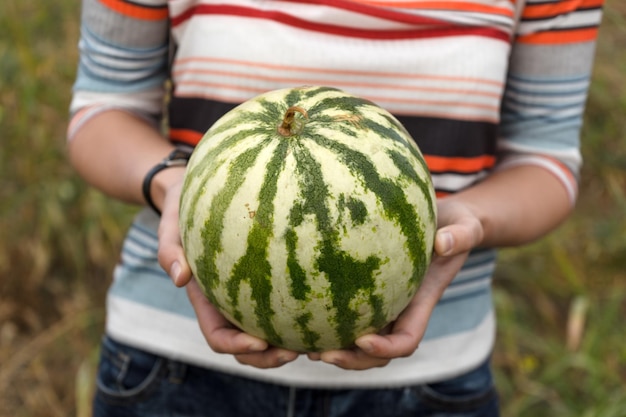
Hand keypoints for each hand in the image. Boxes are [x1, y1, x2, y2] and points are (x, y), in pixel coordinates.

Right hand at [157, 180, 299, 367]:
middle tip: (295, 352)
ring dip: (288, 344)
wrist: (194, 197)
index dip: (237, 347)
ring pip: (268, 334)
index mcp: (206, 301)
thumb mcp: (169, 226)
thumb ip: (169, 251)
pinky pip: (283, 306)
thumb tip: (180, 278)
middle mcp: (228, 305)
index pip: (219, 337)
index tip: (259, 343)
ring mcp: (248, 297)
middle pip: (247, 348)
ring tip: (314, 344)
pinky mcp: (267, 282)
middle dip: (268, 357)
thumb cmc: (182, 213)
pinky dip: (299, 316)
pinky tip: (323, 309)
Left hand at [308, 199, 483, 369]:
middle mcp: (400, 312)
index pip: (405, 340)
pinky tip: (300, 313)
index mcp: (420, 304)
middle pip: (377, 354)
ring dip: (334, 349)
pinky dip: (327, 322)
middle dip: (351, 360)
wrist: (447, 224)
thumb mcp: (464, 227)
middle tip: (321, 354)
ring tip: (303, 346)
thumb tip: (443, 243)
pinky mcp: (367, 292)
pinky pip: (346, 315)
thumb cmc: (456, 226)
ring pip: (358, 342)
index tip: (363, 340)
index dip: (385, 349)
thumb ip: (460, 236)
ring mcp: (384, 305)